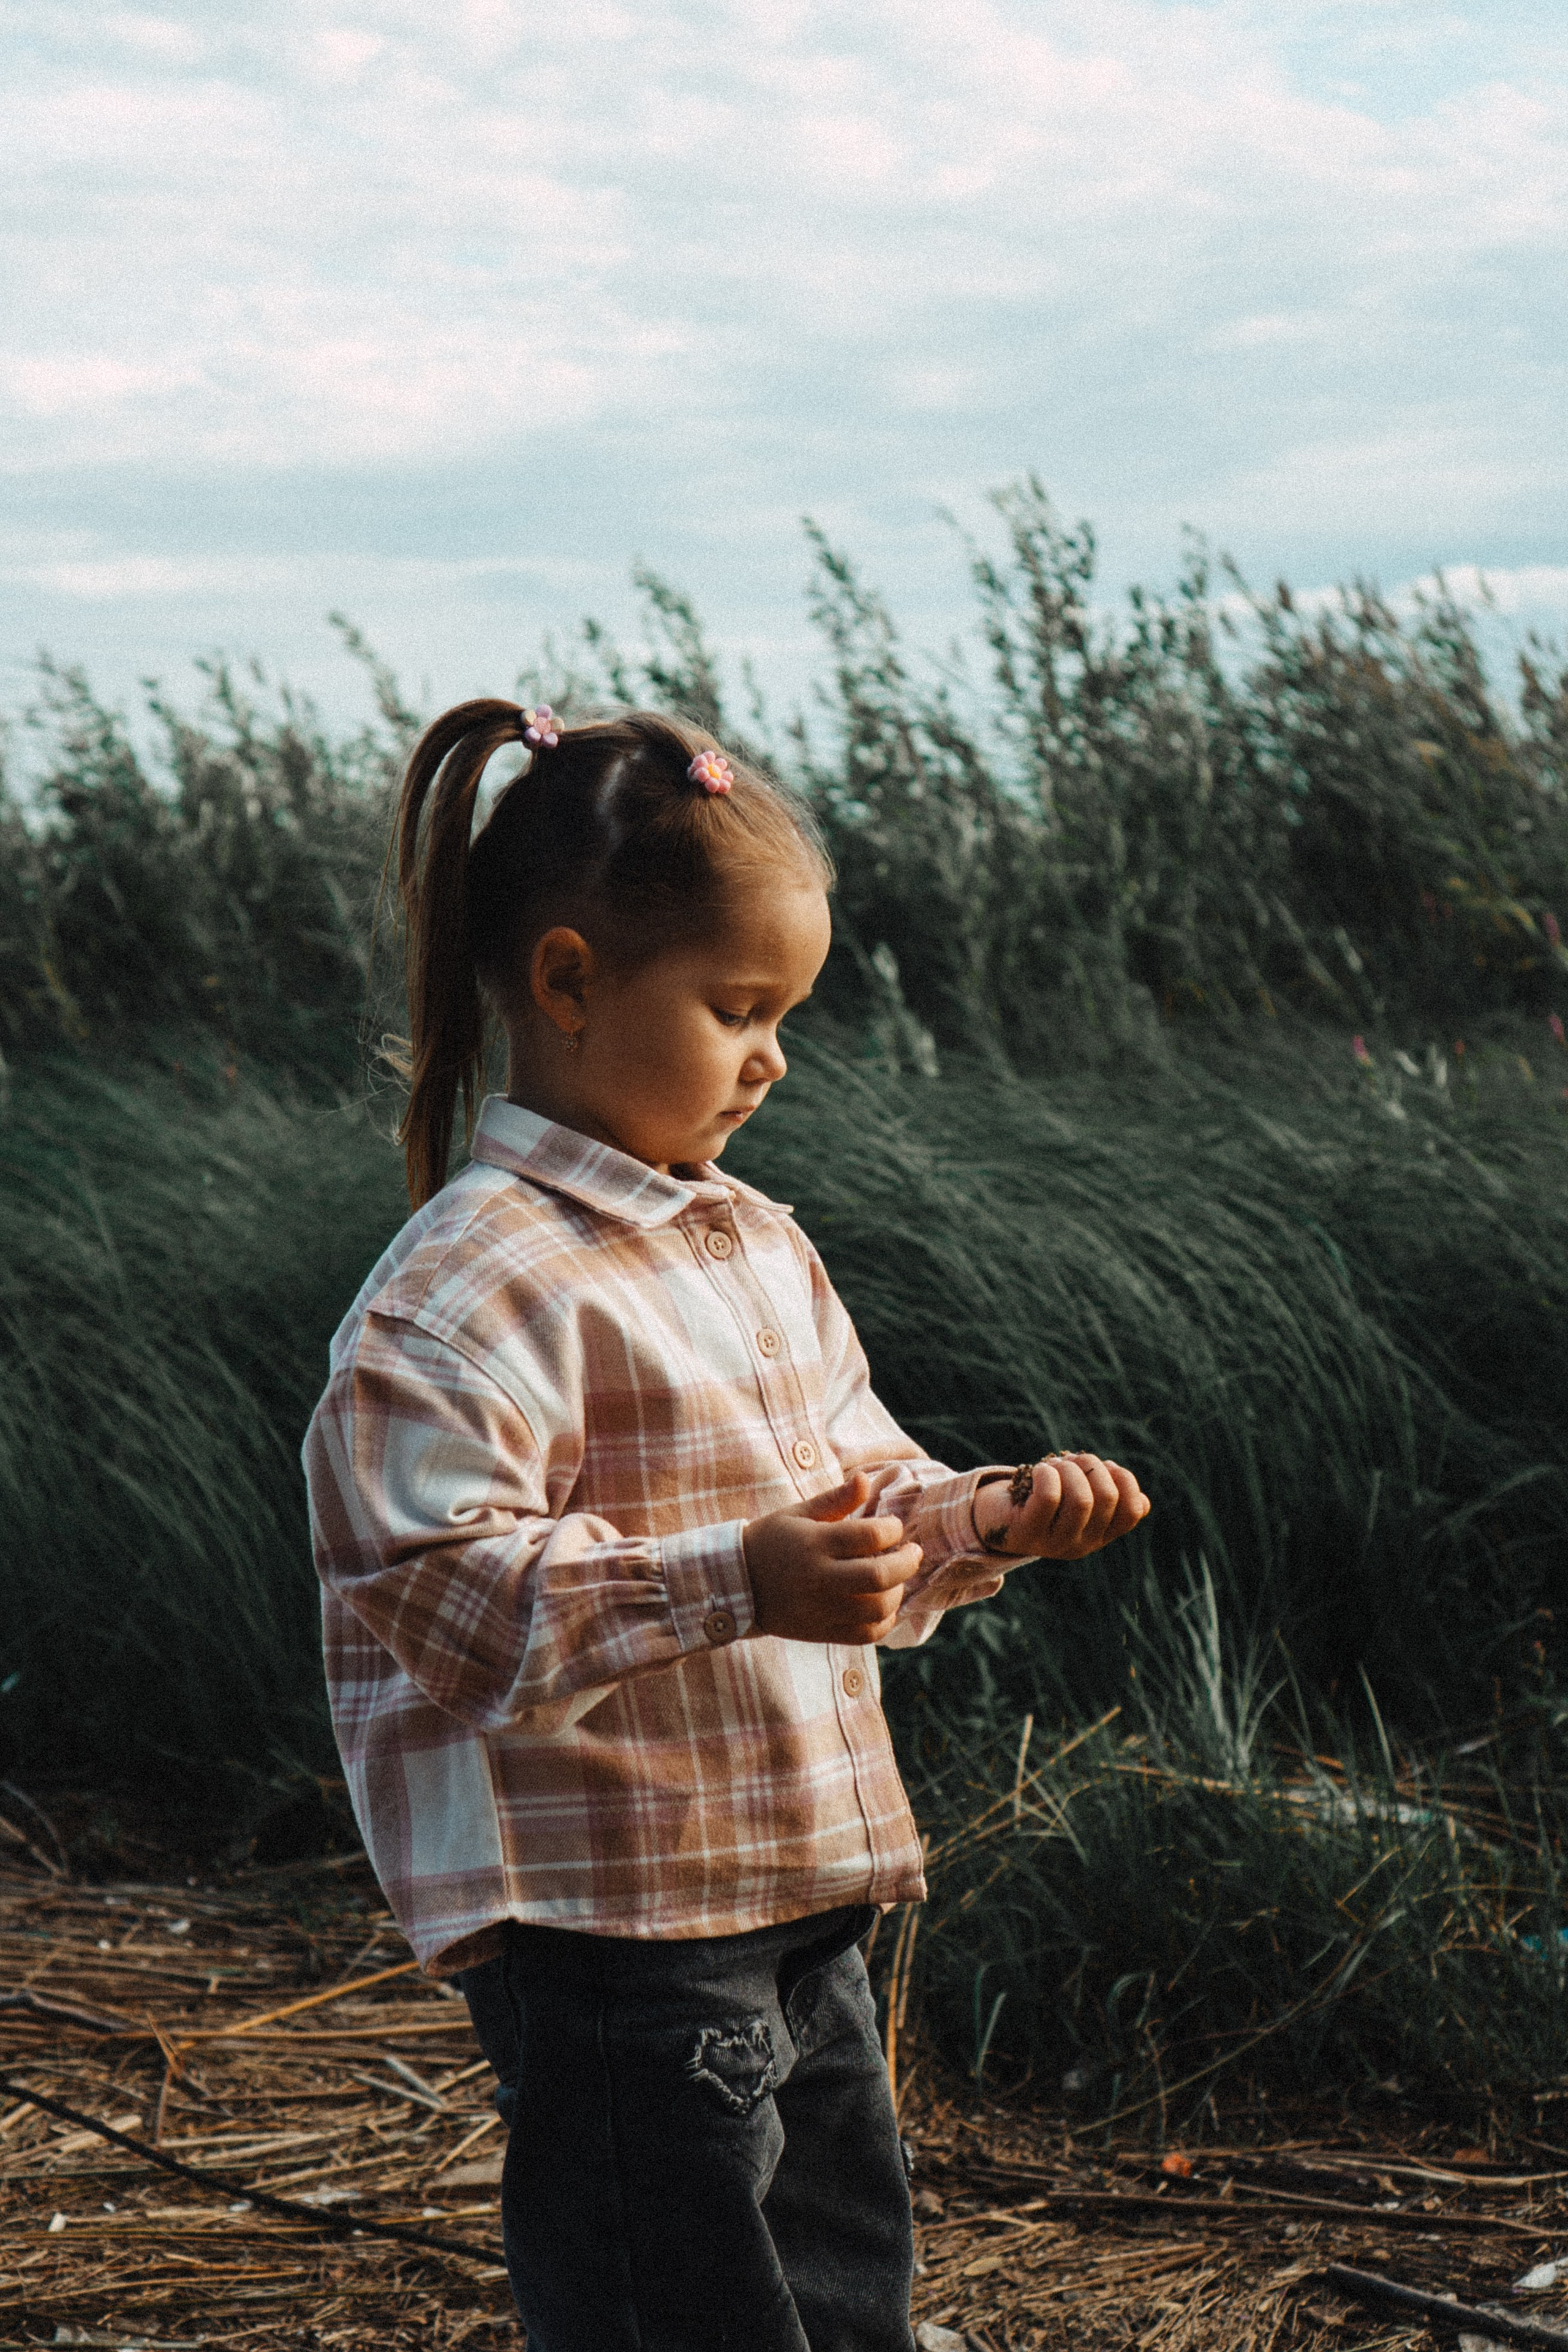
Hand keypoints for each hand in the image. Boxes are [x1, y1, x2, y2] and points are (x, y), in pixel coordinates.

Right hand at [745, 1472, 924, 1644]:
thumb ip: (835, 1499)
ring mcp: (821, 1609)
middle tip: (913, 1552)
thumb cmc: (772, 1540)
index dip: (892, 1528)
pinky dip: (884, 1621)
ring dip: (898, 1592)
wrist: (737, 1583)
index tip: (893, 1526)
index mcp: (814, 1542)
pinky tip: (884, 1605)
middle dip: (907, 1562)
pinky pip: (865, 1635)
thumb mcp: (798, 1513)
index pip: (869, 1535)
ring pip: (877, 1609)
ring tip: (897, 1579)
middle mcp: (819, 1578)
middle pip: (879, 1576)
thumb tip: (866, 1480)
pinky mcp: (821, 1632)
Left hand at [973, 1453, 1149, 1560]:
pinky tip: (1038, 1471)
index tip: (1104, 1468)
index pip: (1134, 1510)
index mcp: (1100, 1535)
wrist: (991, 1520)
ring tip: (1054, 1467)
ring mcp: (1055, 1542)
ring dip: (1069, 1469)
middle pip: (1108, 1497)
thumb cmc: (1039, 1501)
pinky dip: (1046, 1474)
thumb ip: (1107, 1500)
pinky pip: (1049, 1496)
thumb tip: (1143, 1503)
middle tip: (1072, 1462)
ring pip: (1082, 1499)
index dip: (1125, 1479)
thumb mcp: (1077, 1501)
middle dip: (1092, 1466)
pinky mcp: (1028, 1532)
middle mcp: (1082, 1544)